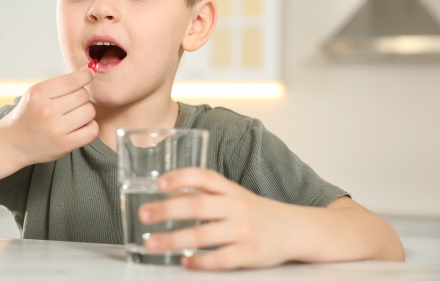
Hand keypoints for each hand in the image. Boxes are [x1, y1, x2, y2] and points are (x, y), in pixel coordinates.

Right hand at [0, 68, 97, 165]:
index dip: (85, 76)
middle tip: (70, 104)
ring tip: (73, 117)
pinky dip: (89, 127)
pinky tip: (79, 127)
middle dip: (81, 98)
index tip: (87, 76)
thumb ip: (61, 83)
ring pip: (90, 111)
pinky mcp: (64, 145)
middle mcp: (47, 110)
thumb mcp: (35, 93)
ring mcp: (56, 129)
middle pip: (83, 95)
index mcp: (38, 93)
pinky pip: (92, 130)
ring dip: (85, 113)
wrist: (11, 143)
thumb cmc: (28, 115)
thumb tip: (90, 72)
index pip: (73, 80)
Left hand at [138, 168, 297, 269]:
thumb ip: (206, 194)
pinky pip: (221, 259)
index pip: (204, 176)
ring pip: (203, 235)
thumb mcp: (234, 196)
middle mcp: (236, 206)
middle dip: (166, 209)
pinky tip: (184, 262)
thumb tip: (167, 197)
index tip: (159, 183)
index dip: (181, 177)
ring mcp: (244, 230)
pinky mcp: (250, 253)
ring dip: (174, 239)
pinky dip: (200, 261)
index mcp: (230, 189)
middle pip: (197, 205)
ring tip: (151, 242)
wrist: (295, 229)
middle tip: (144, 214)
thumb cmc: (255, 212)